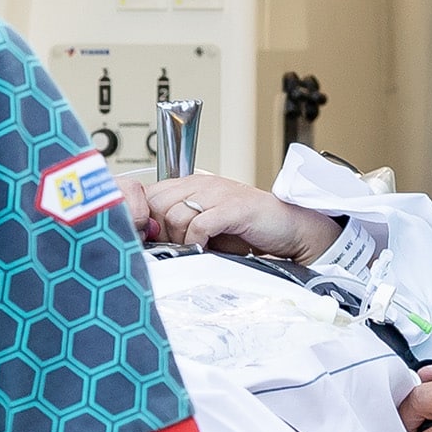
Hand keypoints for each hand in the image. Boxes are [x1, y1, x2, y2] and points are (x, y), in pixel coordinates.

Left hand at [119, 173, 341, 264]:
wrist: (287, 228)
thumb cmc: (246, 228)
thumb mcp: (206, 223)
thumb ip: (178, 223)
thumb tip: (147, 238)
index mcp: (192, 183)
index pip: (150, 194)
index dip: (144, 218)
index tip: (149, 240)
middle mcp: (202, 183)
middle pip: (157, 204)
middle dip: (161, 231)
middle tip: (176, 246)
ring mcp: (218, 193)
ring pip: (175, 215)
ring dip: (180, 238)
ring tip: (195, 248)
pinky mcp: (234, 208)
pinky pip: (200, 225)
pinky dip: (197, 241)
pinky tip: (206, 248)